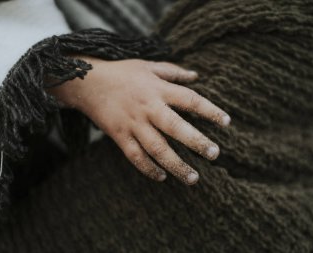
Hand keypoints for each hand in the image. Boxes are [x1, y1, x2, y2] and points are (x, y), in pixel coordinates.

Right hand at [48, 57, 230, 184]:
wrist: (87, 82)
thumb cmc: (121, 73)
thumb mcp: (148, 66)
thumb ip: (173, 71)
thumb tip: (197, 75)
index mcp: (158, 89)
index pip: (190, 100)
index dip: (210, 110)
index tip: (226, 122)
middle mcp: (148, 108)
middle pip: (176, 128)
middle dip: (197, 142)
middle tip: (215, 154)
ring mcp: (133, 124)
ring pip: (157, 148)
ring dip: (176, 165)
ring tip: (193, 178)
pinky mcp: (119, 136)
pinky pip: (135, 156)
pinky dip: (148, 168)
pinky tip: (162, 176)